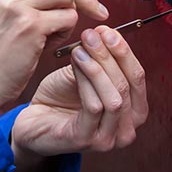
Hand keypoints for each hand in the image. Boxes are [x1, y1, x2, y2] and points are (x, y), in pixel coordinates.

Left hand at [11, 26, 147, 159]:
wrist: (34, 118)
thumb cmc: (61, 96)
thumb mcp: (85, 71)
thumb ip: (99, 57)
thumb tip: (104, 32)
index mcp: (132, 110)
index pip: (137, 76)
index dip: (124, 51)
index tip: (107, 31)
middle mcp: (126, 128)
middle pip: (128, 86)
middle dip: (110, 56)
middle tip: (92, 35)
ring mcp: (108, 138)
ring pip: (114, 98)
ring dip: (97, 67)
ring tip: (80, 48)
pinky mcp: (86, 140)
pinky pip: (93, 107)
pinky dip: (85, 81)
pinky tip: (75, 63)